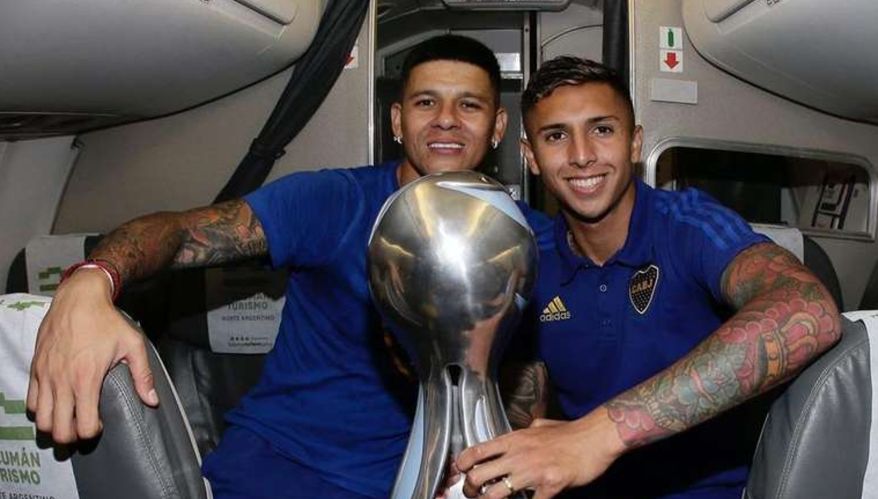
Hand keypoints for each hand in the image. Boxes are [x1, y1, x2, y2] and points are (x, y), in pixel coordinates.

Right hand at [26, 269, 157, 442]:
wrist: (78, 299)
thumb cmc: (107, 322)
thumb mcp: (133, 345)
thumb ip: (143, 375)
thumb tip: (152, 401)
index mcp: (86, 379)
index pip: (82, 426)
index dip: (91, 432)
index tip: (99, 424)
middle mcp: (62, 381)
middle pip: (57, 430)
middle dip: (70, 436)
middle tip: (82, 427)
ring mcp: (46, 376)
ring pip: (40, 420)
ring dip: (54, 425)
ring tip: (69, 418)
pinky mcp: (36, 368)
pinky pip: (30, 402)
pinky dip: (41, 410)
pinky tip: (56, 403)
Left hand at [456, 410, 623, 498]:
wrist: (595, 438)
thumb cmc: (571, 433)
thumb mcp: (540, 426)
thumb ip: (525, 432)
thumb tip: (519, 434)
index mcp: (514, 440)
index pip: (476, 451)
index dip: (461, 465)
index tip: (461, 473)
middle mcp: (518, 455)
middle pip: (478, 475)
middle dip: (470, 489)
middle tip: (473, 494)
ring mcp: (532, 471)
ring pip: (495, 494)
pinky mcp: (549, 485)